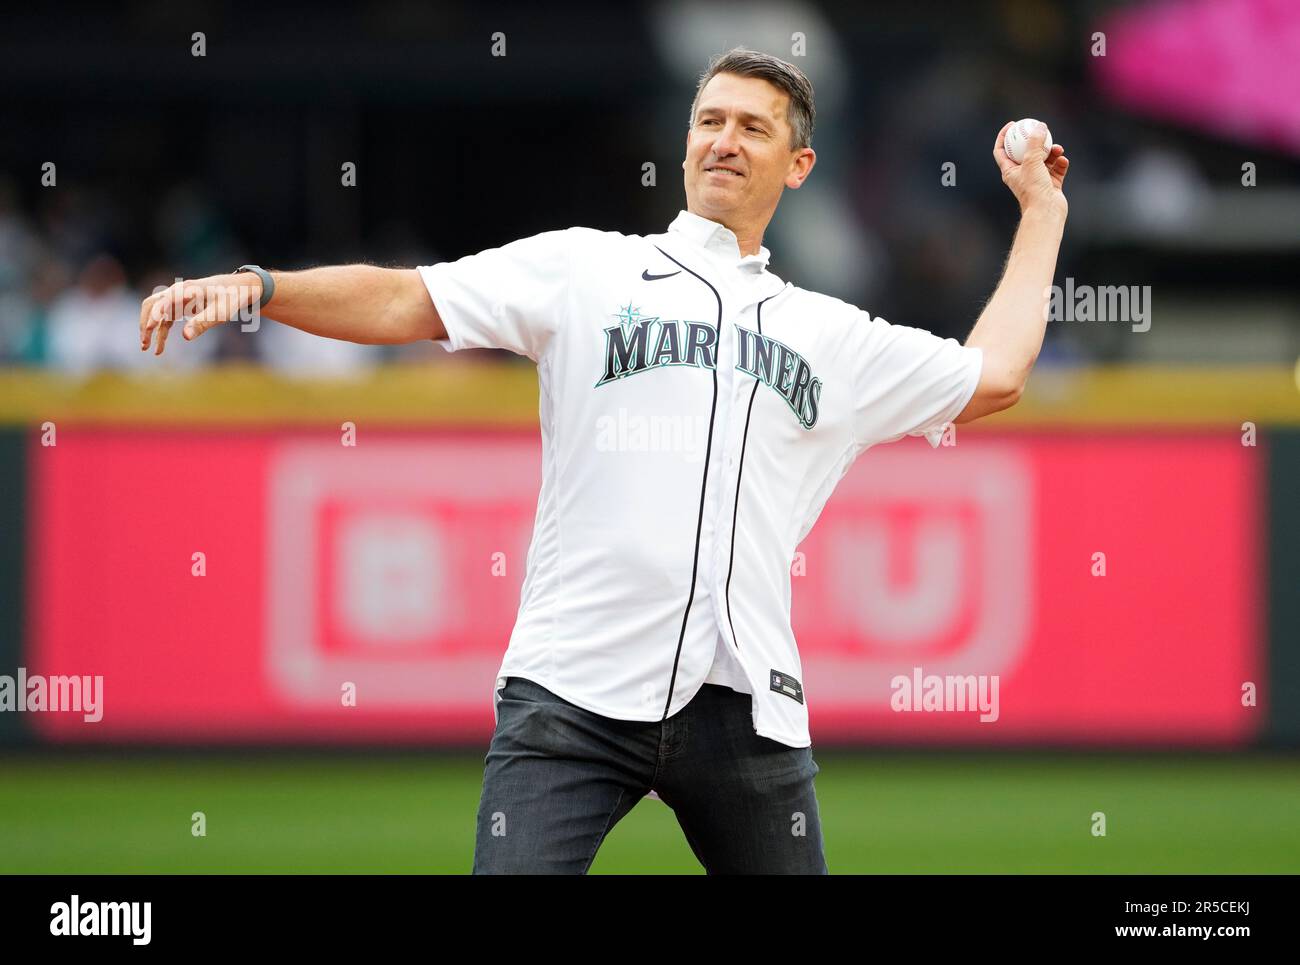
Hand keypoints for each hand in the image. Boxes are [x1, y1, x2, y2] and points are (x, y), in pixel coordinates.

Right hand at [138, 272, 262, 354]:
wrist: (236, 289)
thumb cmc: (230, 298)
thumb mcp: (220, 312)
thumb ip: (203, 323)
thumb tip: (185, 337)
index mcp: (186, 290)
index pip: (164, 301)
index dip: (155, 314)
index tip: (150, 330)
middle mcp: (177, 292)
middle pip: (151, 305)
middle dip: (145, 323)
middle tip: (144, 343)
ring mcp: (176, 299)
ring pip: (154, 313)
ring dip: (149, 330)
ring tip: (147, 349)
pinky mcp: (179, 306)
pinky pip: (164, 320)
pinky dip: (160, 332)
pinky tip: (160, 348)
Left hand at [993, 120, 1068, 217]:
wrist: (1046, 211)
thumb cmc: (1034, 189)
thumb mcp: (1032, 161)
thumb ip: (1035, 142)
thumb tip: (1040, 126)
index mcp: (1010, 171)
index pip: (1001, 150)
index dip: (1004, 136)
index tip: (1013, 124)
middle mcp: (1022, 174)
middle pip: (1026, 152)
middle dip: (1035, 141)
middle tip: (1041, 129)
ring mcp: (1038, 179)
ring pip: (1045, 159)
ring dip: (1052, 151)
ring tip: (1058, 149)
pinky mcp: (1051, 184)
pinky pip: (1057, 168)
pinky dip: (1060, 163)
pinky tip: (1063, 160)